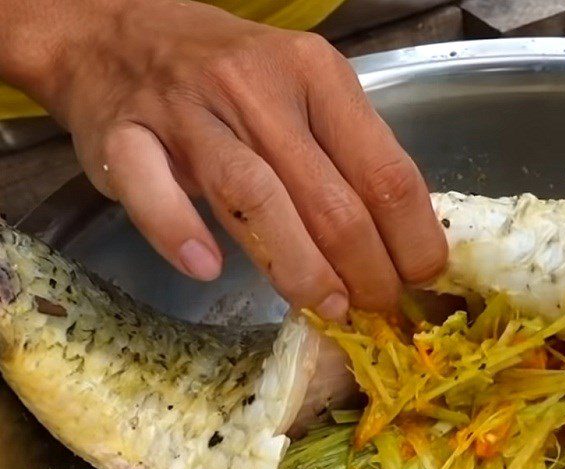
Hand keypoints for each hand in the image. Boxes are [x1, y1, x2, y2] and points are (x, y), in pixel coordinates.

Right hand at [1, 0, 445, 316]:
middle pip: (330, 199)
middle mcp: (258, 87)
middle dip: (365, 271)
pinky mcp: (125, 136)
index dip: (412, 240)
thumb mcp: (305, 94)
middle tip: (376, 310)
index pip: (387, 172)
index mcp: (317, 76)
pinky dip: (180, 232)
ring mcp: (188, 110)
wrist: (115, 35)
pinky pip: (152, 190)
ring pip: (256, 198)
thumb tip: (403, 245)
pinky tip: (206, 269)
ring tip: (326, 308)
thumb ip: (350, 157)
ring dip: (299, 268)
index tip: (420, 282)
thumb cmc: (229, 77)